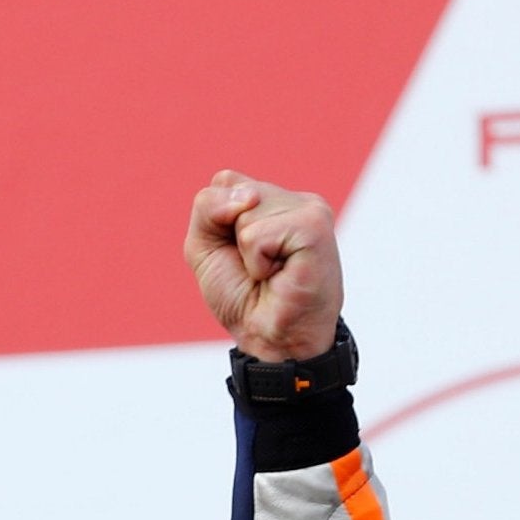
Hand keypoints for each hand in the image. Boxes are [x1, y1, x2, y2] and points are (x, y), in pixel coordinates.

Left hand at [184, 170, 342, 361]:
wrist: (270, 337)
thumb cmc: (243, 296)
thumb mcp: (205, 247)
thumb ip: (208, 207)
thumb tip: (247, 197)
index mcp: (273, 199)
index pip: (225, 182)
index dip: (217, 224)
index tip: (239, 255)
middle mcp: (294, 199)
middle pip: (234, 192)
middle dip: (229, 238)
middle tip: (257, 268)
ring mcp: (309, 209)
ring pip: (245, 211)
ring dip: (246, 253)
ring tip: (270, 272)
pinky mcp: (315, 225)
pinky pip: (256, 235)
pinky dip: (256, 263)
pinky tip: (279, 275)